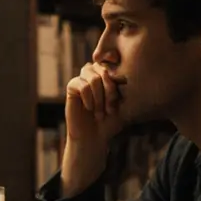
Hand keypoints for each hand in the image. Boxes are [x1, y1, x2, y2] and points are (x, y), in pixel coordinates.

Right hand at [61, 63, 126, 197]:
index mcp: (108, 75)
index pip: (114, 64)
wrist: (94, 137)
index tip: (119, 100)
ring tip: (100, 112)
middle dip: (110, 89)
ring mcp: (82, 79)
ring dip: (99, 97)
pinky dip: (89, 99)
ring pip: (93, 77)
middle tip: (111, 108)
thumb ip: (123, 86)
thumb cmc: (110, 122)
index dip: (117, 79)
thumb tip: (128, 73)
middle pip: (103, 68)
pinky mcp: (72, 87)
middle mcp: (94, 73)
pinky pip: (82, 85)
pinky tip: (89, 109)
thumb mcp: (123, 104)